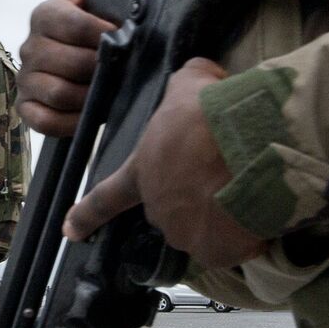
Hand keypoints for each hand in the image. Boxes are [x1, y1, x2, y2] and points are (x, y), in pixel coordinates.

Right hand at [18, 0, 150, 135]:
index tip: (126, 39)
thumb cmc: (95, 21)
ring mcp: (25, 78)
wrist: (80, 52)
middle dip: (102, 69)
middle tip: (124, 70)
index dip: (104, 34)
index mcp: (46, 13)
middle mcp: (30, 45)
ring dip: (91, 96)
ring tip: (111, 91)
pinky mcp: (26, 107)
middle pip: (70, 63)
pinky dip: (71, 122)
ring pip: (59, 93)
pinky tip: (90, 114)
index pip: (73, 24)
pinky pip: (45, 121)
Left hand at [62, 58, 267, 268]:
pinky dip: (244, 233)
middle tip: (222, 174)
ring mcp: (186, 233)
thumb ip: (188, 83)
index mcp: (143, 171)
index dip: (87, 215)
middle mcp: (159, 207)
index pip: (106, 197)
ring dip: (221, 215)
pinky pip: (231, 246)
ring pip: (204, 229)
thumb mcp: (192, 83)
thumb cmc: (210, 113)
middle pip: (172, 209)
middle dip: (194, 195)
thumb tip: (205, 77)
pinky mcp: (217, 250)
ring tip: (245, 188)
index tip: (71, 231)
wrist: (245, 143)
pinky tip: (257, 210)